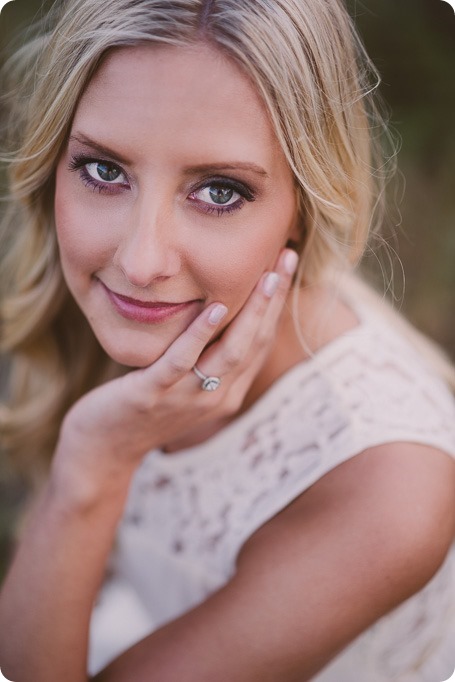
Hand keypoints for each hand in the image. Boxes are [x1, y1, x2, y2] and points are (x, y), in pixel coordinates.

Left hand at [52, 248, 298, 500]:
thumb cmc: (144, 407)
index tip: (285, 265)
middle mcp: (217, 397)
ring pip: (230, 353)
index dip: (276, 304)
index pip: (261, 342)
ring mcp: (187, 398)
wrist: (105, 450)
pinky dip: (200, 335)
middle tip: (287, 257)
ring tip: (266, 278)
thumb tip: (220, 312)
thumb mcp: (185, 383)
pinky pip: (182, 362)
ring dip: (252, 313)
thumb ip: (207, 356)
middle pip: (255, 343)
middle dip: (273, 299)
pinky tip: (214, 308)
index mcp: (228, 391)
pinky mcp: (153, 395)